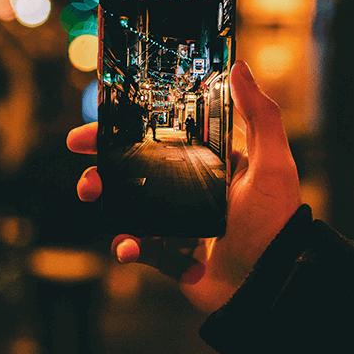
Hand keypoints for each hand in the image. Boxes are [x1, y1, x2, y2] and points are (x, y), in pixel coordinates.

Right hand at [66, 61, 301, 314]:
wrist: (270, 286)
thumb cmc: (275, 222)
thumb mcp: (273, 163)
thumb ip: (260, 115)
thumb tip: (240, 67)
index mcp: (216, 161)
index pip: (170, 132)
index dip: (139, 121)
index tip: (108, 112)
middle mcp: (197, 188)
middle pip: (141, 165)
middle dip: (107, 156)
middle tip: (79, 148)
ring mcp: (182, 221)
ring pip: (133, 203)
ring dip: (108, 197)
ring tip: (92, 195)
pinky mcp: (174, 254)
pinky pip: (143, 246)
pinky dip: (129, 245)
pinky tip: (126, 246)